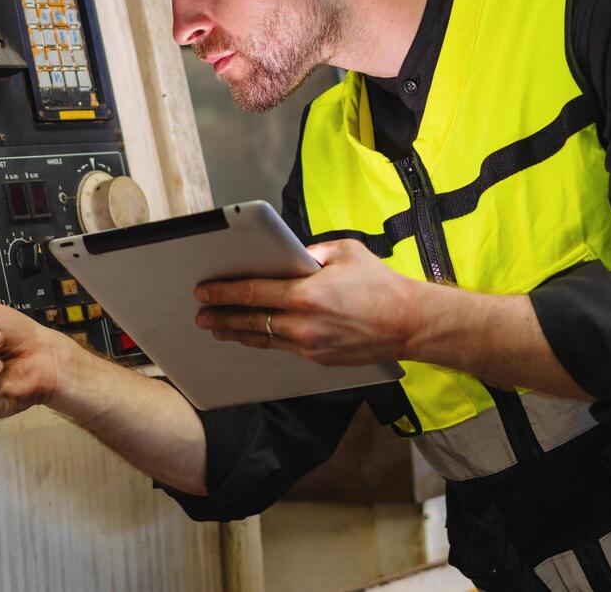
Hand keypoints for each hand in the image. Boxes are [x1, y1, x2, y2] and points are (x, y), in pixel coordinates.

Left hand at [194, 239, 420, 365]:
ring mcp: (310, 345)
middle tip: (201, 314)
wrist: (410, 324)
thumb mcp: (345, 252)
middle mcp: (304, 324)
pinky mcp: (319, 358)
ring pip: (263, 339)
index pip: (253, 293)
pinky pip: (282, 349)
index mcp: (307, 294)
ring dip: (237, 332)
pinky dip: (264, 341)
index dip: (224, 292)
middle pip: (250, 321)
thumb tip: (291, 256)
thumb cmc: (381, 285)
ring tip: (218, 328)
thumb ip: (312, 252)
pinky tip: (253, 336)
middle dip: (222, 316)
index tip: (204, 290)